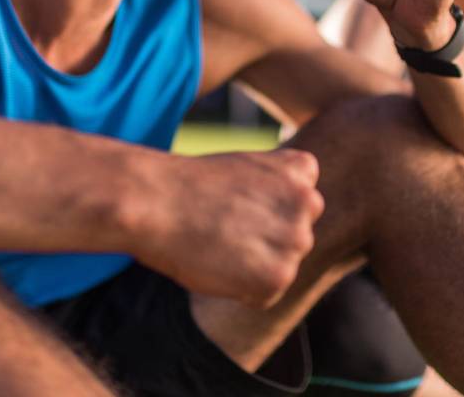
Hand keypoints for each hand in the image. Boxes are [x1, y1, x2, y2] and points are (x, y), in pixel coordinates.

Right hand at [131, 148, 323, 307]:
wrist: (155, 201)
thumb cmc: (189, 185)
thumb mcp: (248, 169)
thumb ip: (277, 191)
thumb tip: (287, 230)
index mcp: (302, 169)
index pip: (299, 204)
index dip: (264, 209)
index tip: (235, 201)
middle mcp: (308, 202)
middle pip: (294, 237)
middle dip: (266, 239)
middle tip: (224, 227)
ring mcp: (297, 240)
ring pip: (283, 267)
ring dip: (255, 266)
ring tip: (220, 244)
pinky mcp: (279, 275)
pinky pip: (265, 295)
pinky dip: (242, 291)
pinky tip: (218, 265)